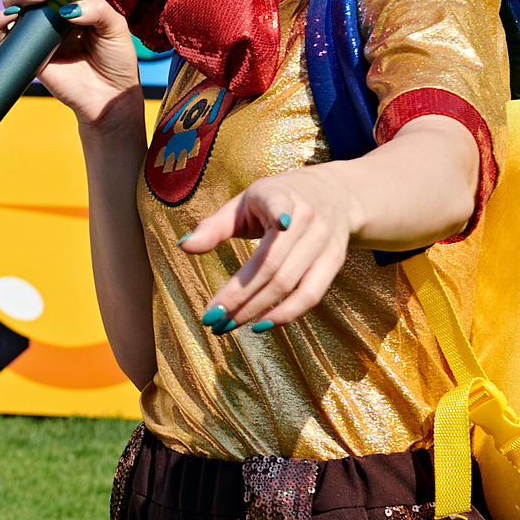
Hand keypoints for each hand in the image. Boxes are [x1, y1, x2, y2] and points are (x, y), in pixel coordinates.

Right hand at [0, 0, 142, 127]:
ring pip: (12, 1)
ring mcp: (35, 31)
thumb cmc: (115, 61)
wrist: (107, 96)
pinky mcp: (24, 50)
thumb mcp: (116, 27)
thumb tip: (66, 8)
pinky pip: (1, 33)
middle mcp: (50, 12)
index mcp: (72, 1)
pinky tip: (12, 17)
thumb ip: (97, 9)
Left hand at [178, 164, 356, 332]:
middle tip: (210, 318)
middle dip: (239, 296)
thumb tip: (184, 247)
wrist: (335, 194)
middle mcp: (307, 218)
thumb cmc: (276, 200)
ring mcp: (324, 241)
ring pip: (290, 283)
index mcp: (281, 195)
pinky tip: (260, 325)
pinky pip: (311, 294)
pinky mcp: (334, 260)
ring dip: (256, 310)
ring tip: (227, 326)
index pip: (282, 204)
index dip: (281, 212)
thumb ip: (215, 226)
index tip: (281, 222)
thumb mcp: (245, 202)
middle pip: (272, 264)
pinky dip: (286, 313)